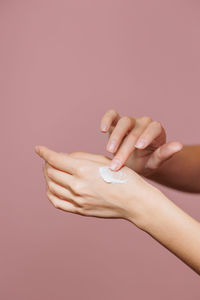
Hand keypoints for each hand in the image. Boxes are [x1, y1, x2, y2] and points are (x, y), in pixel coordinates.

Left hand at [35, 145, 161, 228]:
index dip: (44, 152)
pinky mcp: (80, 210)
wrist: (135, 201)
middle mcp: (77, 185)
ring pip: (51, 186)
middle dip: (47, 163)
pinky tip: (53, 187)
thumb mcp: (103, 160)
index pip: (55, 159)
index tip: (38, 148)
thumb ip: (81, 157)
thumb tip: (63, 157)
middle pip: (51, 172)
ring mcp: (77, 200)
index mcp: (83, 170)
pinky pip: (57, 202)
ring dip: (48, 177)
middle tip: (49, 159)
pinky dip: (51, 193)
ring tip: (51, 171)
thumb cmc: (123, 177)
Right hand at [100, 109, 182, 175]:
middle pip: (135, 130)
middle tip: (117, 164)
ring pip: (123, 122)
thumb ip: (164, 154)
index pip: (154, 128)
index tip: (139, 147)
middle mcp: (143, 123)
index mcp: (157, 131)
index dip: (147, 136)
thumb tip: (178, 146)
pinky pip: (111, 115)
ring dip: (115, 136)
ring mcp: (129, 121)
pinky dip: (107, 119)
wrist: (132, 162)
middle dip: (125, 148)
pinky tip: (102, 129)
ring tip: (110, 151)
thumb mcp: (155, 162)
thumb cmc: (146, 162)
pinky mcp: (116, 122)